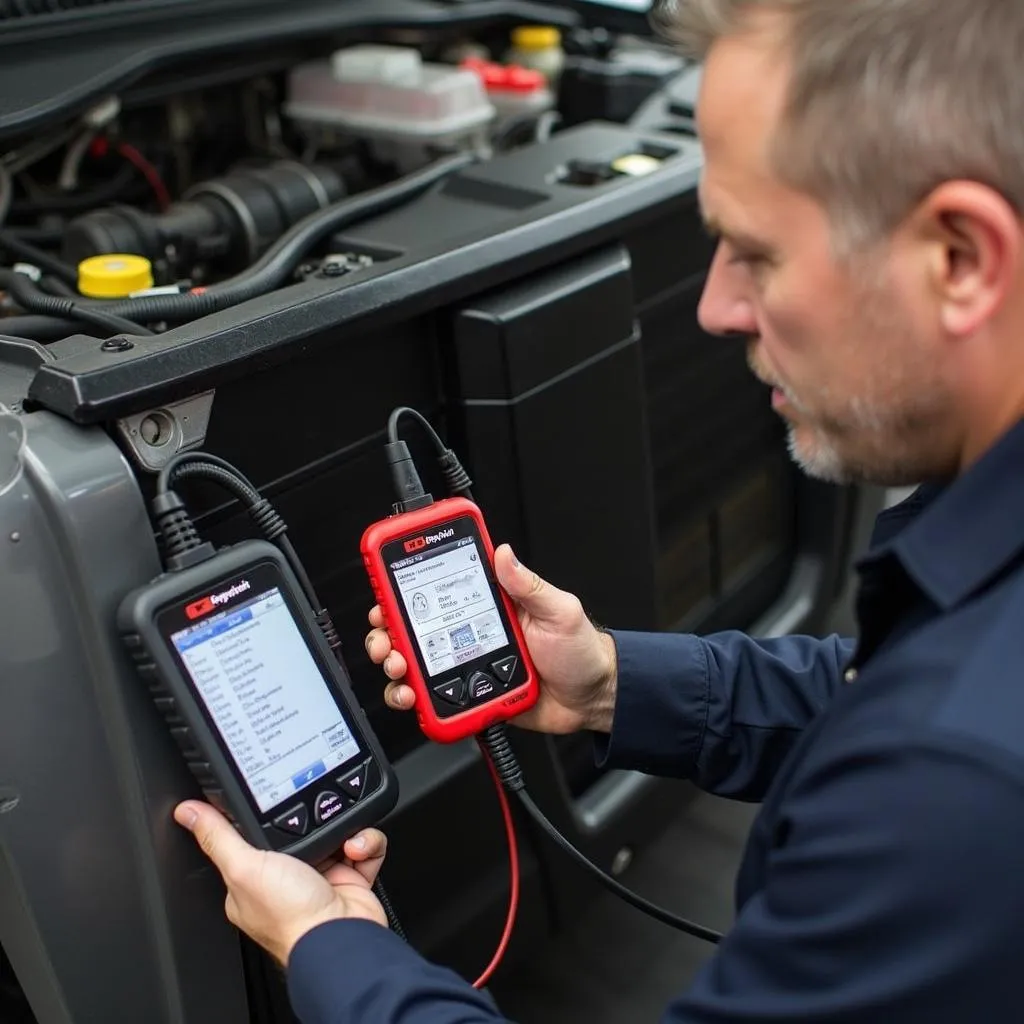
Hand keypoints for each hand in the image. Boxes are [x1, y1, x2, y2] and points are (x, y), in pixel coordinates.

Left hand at [173, 800, 387, 965]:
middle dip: (314, 819)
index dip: (265, 818)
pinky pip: (364, 846)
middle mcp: (287, 881)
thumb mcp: (244, 868)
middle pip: (301, 831)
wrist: (341, 939)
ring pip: (335, 833)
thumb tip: (187, 812)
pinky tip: (356, 848)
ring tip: (342, 836)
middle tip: (316, 818)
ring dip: (345, 828)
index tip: (276, 799)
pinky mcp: (351, 879)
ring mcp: (321, 879)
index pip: (255, 836)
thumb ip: (219, 837)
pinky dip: (367, 843)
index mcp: (253, 882)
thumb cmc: (291, 917)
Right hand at [365, 545, 617, 733]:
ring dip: (395, 665)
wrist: (591, 699)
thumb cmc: (578, 651)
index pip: (437, 588)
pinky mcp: (465, 696)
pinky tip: (417, 698)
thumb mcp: (559, 610)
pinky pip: (430, 698)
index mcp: (487, 604)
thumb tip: (504, 553)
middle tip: (387, 637)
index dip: (405, 584)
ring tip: (400, 670)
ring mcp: (464, 664)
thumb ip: (528, 585)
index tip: (387, 583)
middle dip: (387, 629)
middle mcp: (468, 632)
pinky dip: (414, 699)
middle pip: (412, 627)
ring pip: (413, 663)